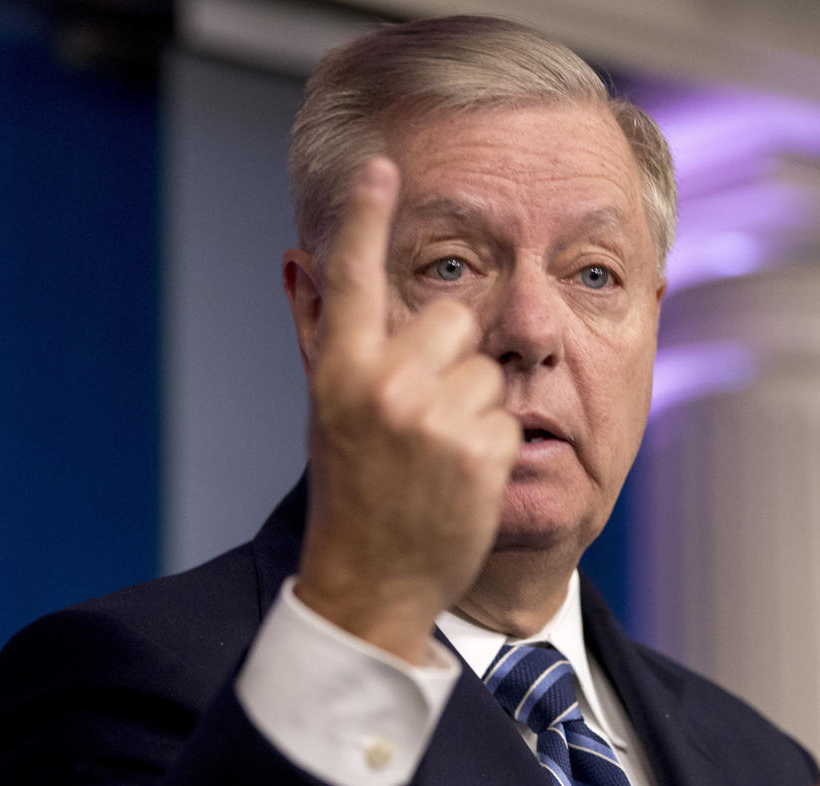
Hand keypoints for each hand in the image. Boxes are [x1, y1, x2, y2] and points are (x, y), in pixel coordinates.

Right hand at [293, 157, 520, 663]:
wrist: (371, 583)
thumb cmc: (354, 493)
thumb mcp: (332, 415)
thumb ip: (345, 347)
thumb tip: (311, 267)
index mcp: (340, 370)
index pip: (351, 277)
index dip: (363, 219)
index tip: (379, 168)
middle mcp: (384, 384)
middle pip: (453, 317)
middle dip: (452, 355)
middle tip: (425, 412)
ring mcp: (434, 417)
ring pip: (487, 371)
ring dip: (474, 406)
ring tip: (439, 455)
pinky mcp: (480, 448)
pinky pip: (507, 418)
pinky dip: (494, 448)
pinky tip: (459, 481)